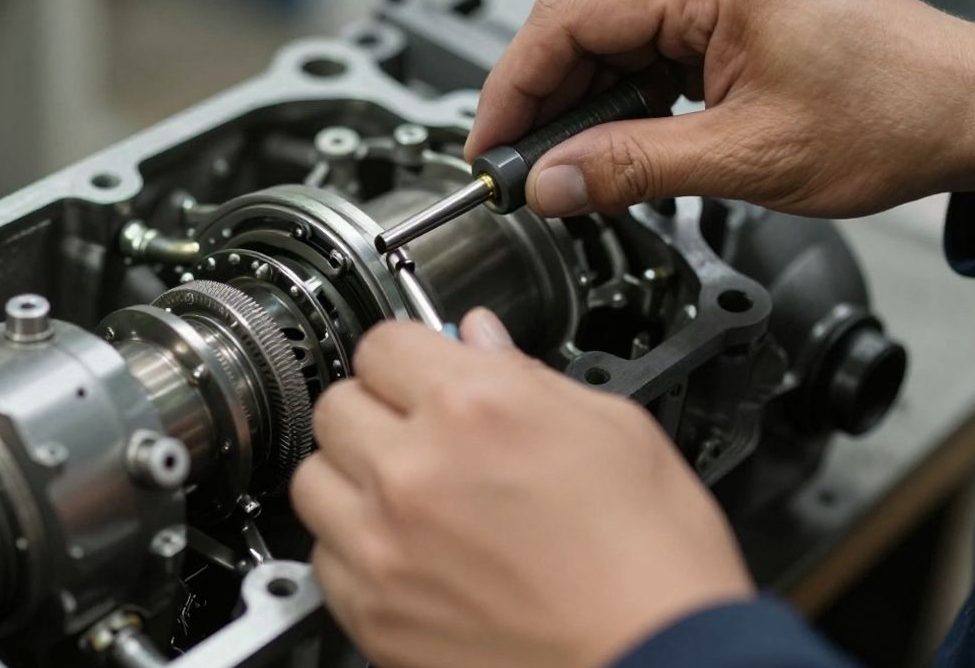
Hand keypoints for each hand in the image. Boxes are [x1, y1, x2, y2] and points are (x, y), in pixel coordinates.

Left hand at [291, 310, 752, 667]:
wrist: (660, 663)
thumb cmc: (654, 562)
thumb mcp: (616, 430)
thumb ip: (528, 374)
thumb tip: (480, 340)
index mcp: (474, 407)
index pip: (381, 342)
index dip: (409, 357)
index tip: (423, 376)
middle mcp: (413, 471)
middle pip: (337, 407)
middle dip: (377, 414)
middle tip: (423, 438)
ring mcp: (383, 546)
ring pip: (314, 479)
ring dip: (353, 479)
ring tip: (410, 499)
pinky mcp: (372, 612)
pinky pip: (325, 556)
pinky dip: (355, 549)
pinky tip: (409, 554)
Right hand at [466, 0, 974, 218]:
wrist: (968, 108)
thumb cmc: (892, 115)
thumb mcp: (745, 158)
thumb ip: (630, 169)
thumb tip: (548, 183)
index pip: (566, 19)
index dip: (511, 90)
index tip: (489, 149)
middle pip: (577, 20)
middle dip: (539, 99)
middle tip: (521, 168)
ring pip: (606, 32)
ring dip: (578, 100)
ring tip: (566, 164)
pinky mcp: (728, 0)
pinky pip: (644, 39)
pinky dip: (619, 92)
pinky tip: (613, 137)